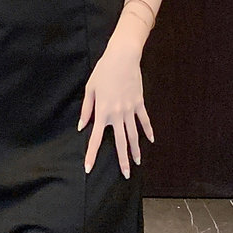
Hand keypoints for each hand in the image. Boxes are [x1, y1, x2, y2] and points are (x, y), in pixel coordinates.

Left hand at [77, 45, 153, 177]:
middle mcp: (117, 115)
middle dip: (122, 160)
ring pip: (134, 135)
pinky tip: (151, 140)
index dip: (92, 155)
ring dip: (135, 150)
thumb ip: (86, 110)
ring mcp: (130, 110)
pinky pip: (144, 120)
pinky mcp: (139, 103)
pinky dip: (148, 130)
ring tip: (137, 163)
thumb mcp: (90, 89)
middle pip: (120, 142)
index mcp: (102, 112)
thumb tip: (81, 127)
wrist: (123, 58)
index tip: (89, 168)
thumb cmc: (103, 72)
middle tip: (125, 175)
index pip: (96, 139)